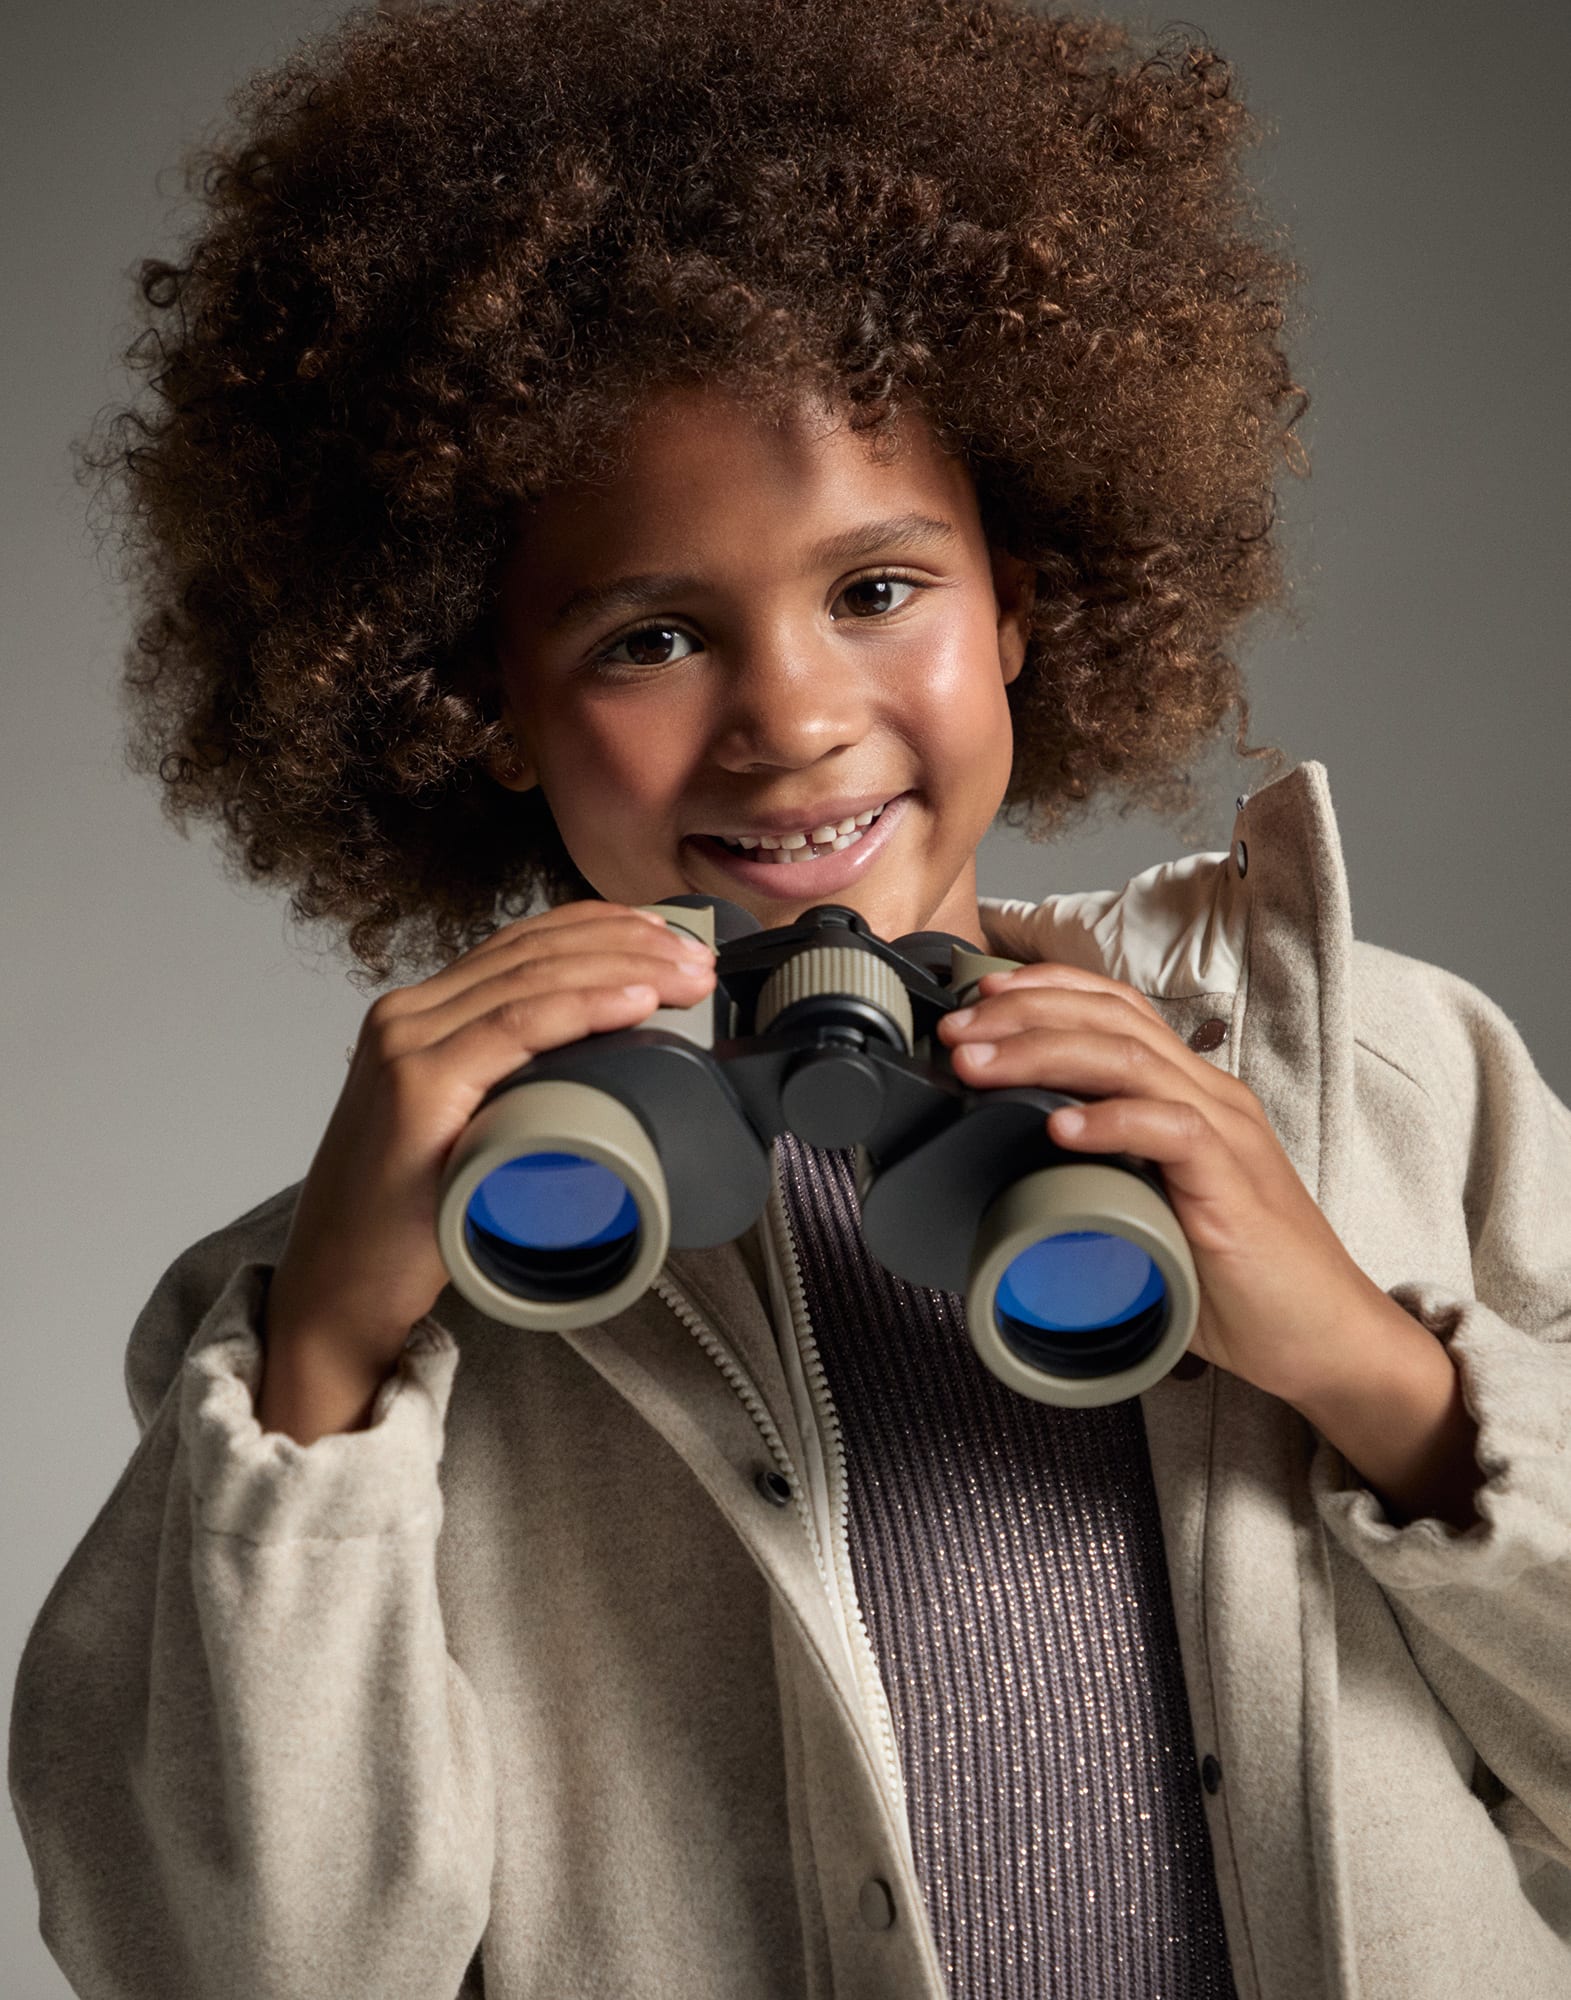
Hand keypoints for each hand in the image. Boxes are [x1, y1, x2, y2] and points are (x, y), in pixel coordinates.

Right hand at [265, 902, 716, 1375]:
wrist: (339, 1289)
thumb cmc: (408, 1222)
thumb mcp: (468, 1129)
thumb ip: (512, 1089)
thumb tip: (603, 1074)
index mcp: (420, 1015)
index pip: (523, 943)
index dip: (604, 929)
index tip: (670, 939)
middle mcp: (406, 1015)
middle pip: (536, 951)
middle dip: (631, 943)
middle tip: (700, 962)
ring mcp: (406, 1046)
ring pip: (534, 979)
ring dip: (626, 968)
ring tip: (689, 979)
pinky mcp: (416, 1088)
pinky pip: (514, 1028)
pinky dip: (583, 1008)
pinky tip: (635, 1001)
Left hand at [935, 961, 1397, 1405]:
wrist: (1321, 1337)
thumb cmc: (1234, 1281)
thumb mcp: (1150, 1209)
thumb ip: (1099, 1178)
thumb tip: (1013, 1181)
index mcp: (1191, 1093)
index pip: (1117, 1009)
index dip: (1045, 991)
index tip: (978, 1004)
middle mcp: (1210, 1097)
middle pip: (1111, 1020)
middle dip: (1022, 1016)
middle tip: (956, 1035)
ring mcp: (1227, 1135)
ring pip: (1132, 1060)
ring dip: (1045, 1054)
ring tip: (981, 1068)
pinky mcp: (1234, 1184)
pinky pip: (1173, 1131)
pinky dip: (1112, 1121)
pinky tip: (1061, 1128)